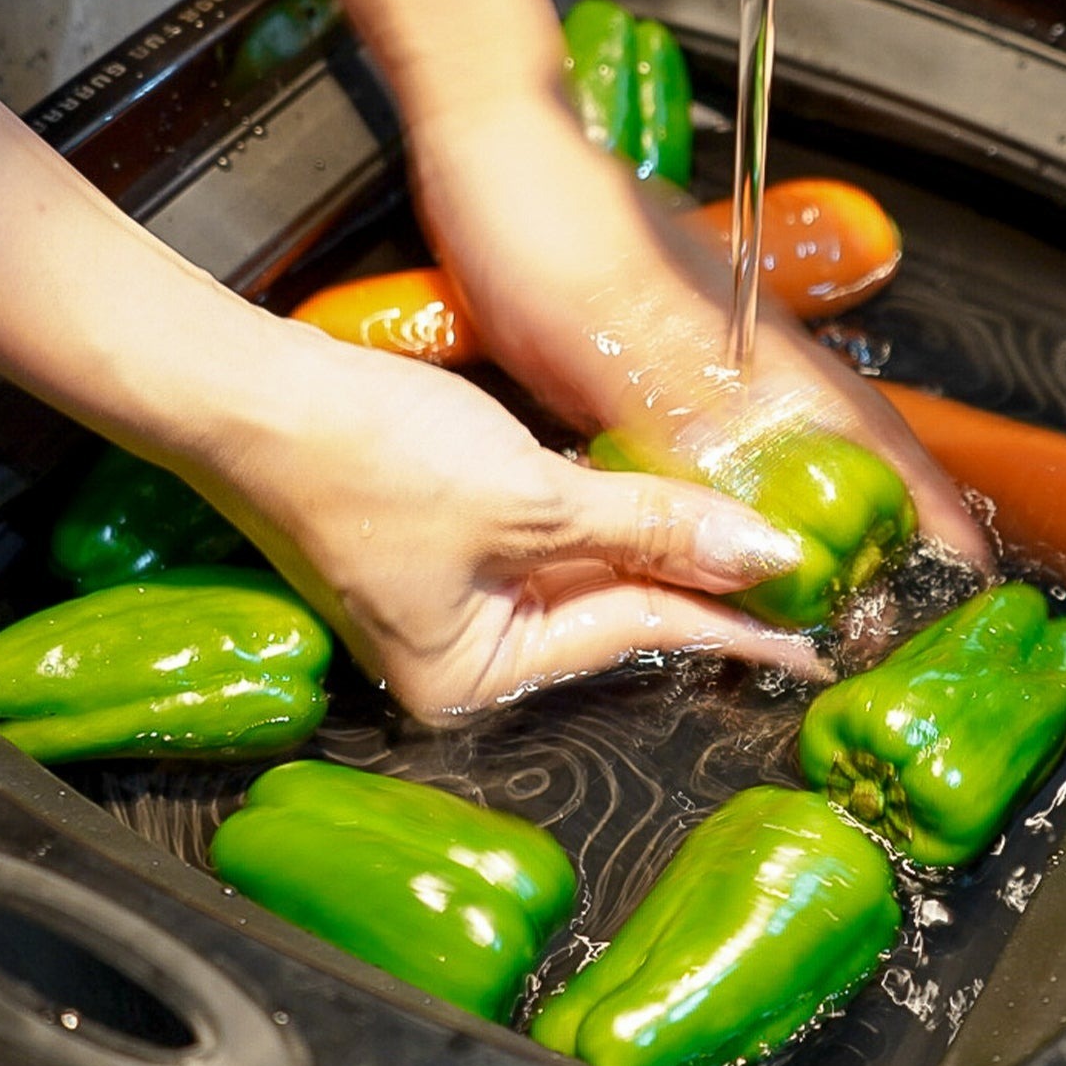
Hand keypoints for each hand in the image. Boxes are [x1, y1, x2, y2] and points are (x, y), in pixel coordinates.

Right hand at [167, 314, 824, 723]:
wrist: (250, 387)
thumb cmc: (363, 456)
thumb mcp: (531, 499)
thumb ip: (653, 528)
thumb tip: (762, 557)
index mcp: (471, 678)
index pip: (637, 636)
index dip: (734, 624)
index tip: (815, 636)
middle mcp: (462, 653)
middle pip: (617, 611)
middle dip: (708, 585)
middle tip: (812, 584)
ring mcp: (450, 595)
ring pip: (590, 570)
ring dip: (667, 546)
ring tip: (762, 542)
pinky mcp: (444, 538)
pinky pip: (552, 538)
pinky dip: (612, 517)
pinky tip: (673, 503)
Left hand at [403, 87, 997, 568]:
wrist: (493, 139)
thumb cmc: (549, 220)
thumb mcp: (616, 336)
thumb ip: (693, 421)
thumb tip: (760, 519)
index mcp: (759, 352)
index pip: (874, 441)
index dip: (925, 506)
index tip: (963, 569)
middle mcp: (748, 353)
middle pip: (846, 448)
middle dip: (885, 523)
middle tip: (891, 602)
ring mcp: (704, 347)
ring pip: (787, 444)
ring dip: (814, 509)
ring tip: (826, 578)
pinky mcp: (651, 347)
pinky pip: (721, 433)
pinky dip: (740, 482)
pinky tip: (718, 511)